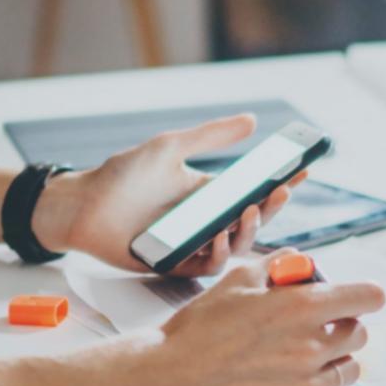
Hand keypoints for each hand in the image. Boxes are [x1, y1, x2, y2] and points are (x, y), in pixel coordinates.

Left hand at [33, 115, 301, 275]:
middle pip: (252, 221)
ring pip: (236, 247)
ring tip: (251, 210)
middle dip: (273, 208)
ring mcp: (193, 245)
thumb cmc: (122, 177)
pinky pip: (208, 266)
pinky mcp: (176, 265)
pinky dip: (219, 253)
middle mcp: (205, 221)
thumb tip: (252, 120)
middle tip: (282, 191)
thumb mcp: (170, 147)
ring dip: (249, 231)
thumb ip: (211, 136)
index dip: (280, 183)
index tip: (303, 169)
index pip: (254, 191)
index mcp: (208, 194)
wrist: (82, 205)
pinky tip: (220, 237)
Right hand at [134, 260, 382, 385]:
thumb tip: (302, 263)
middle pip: (360, 335)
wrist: (171, 378)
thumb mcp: (238, 279)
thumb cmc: (200, 328)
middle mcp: (311, 348)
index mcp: (302, 308)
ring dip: (331, 359)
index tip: (359, 298)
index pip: (370, 298)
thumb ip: (280, 267)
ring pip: (346, 370)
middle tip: (316, 326)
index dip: (365, 295)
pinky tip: (274, 380)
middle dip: (343, 325)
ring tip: (298, 355)